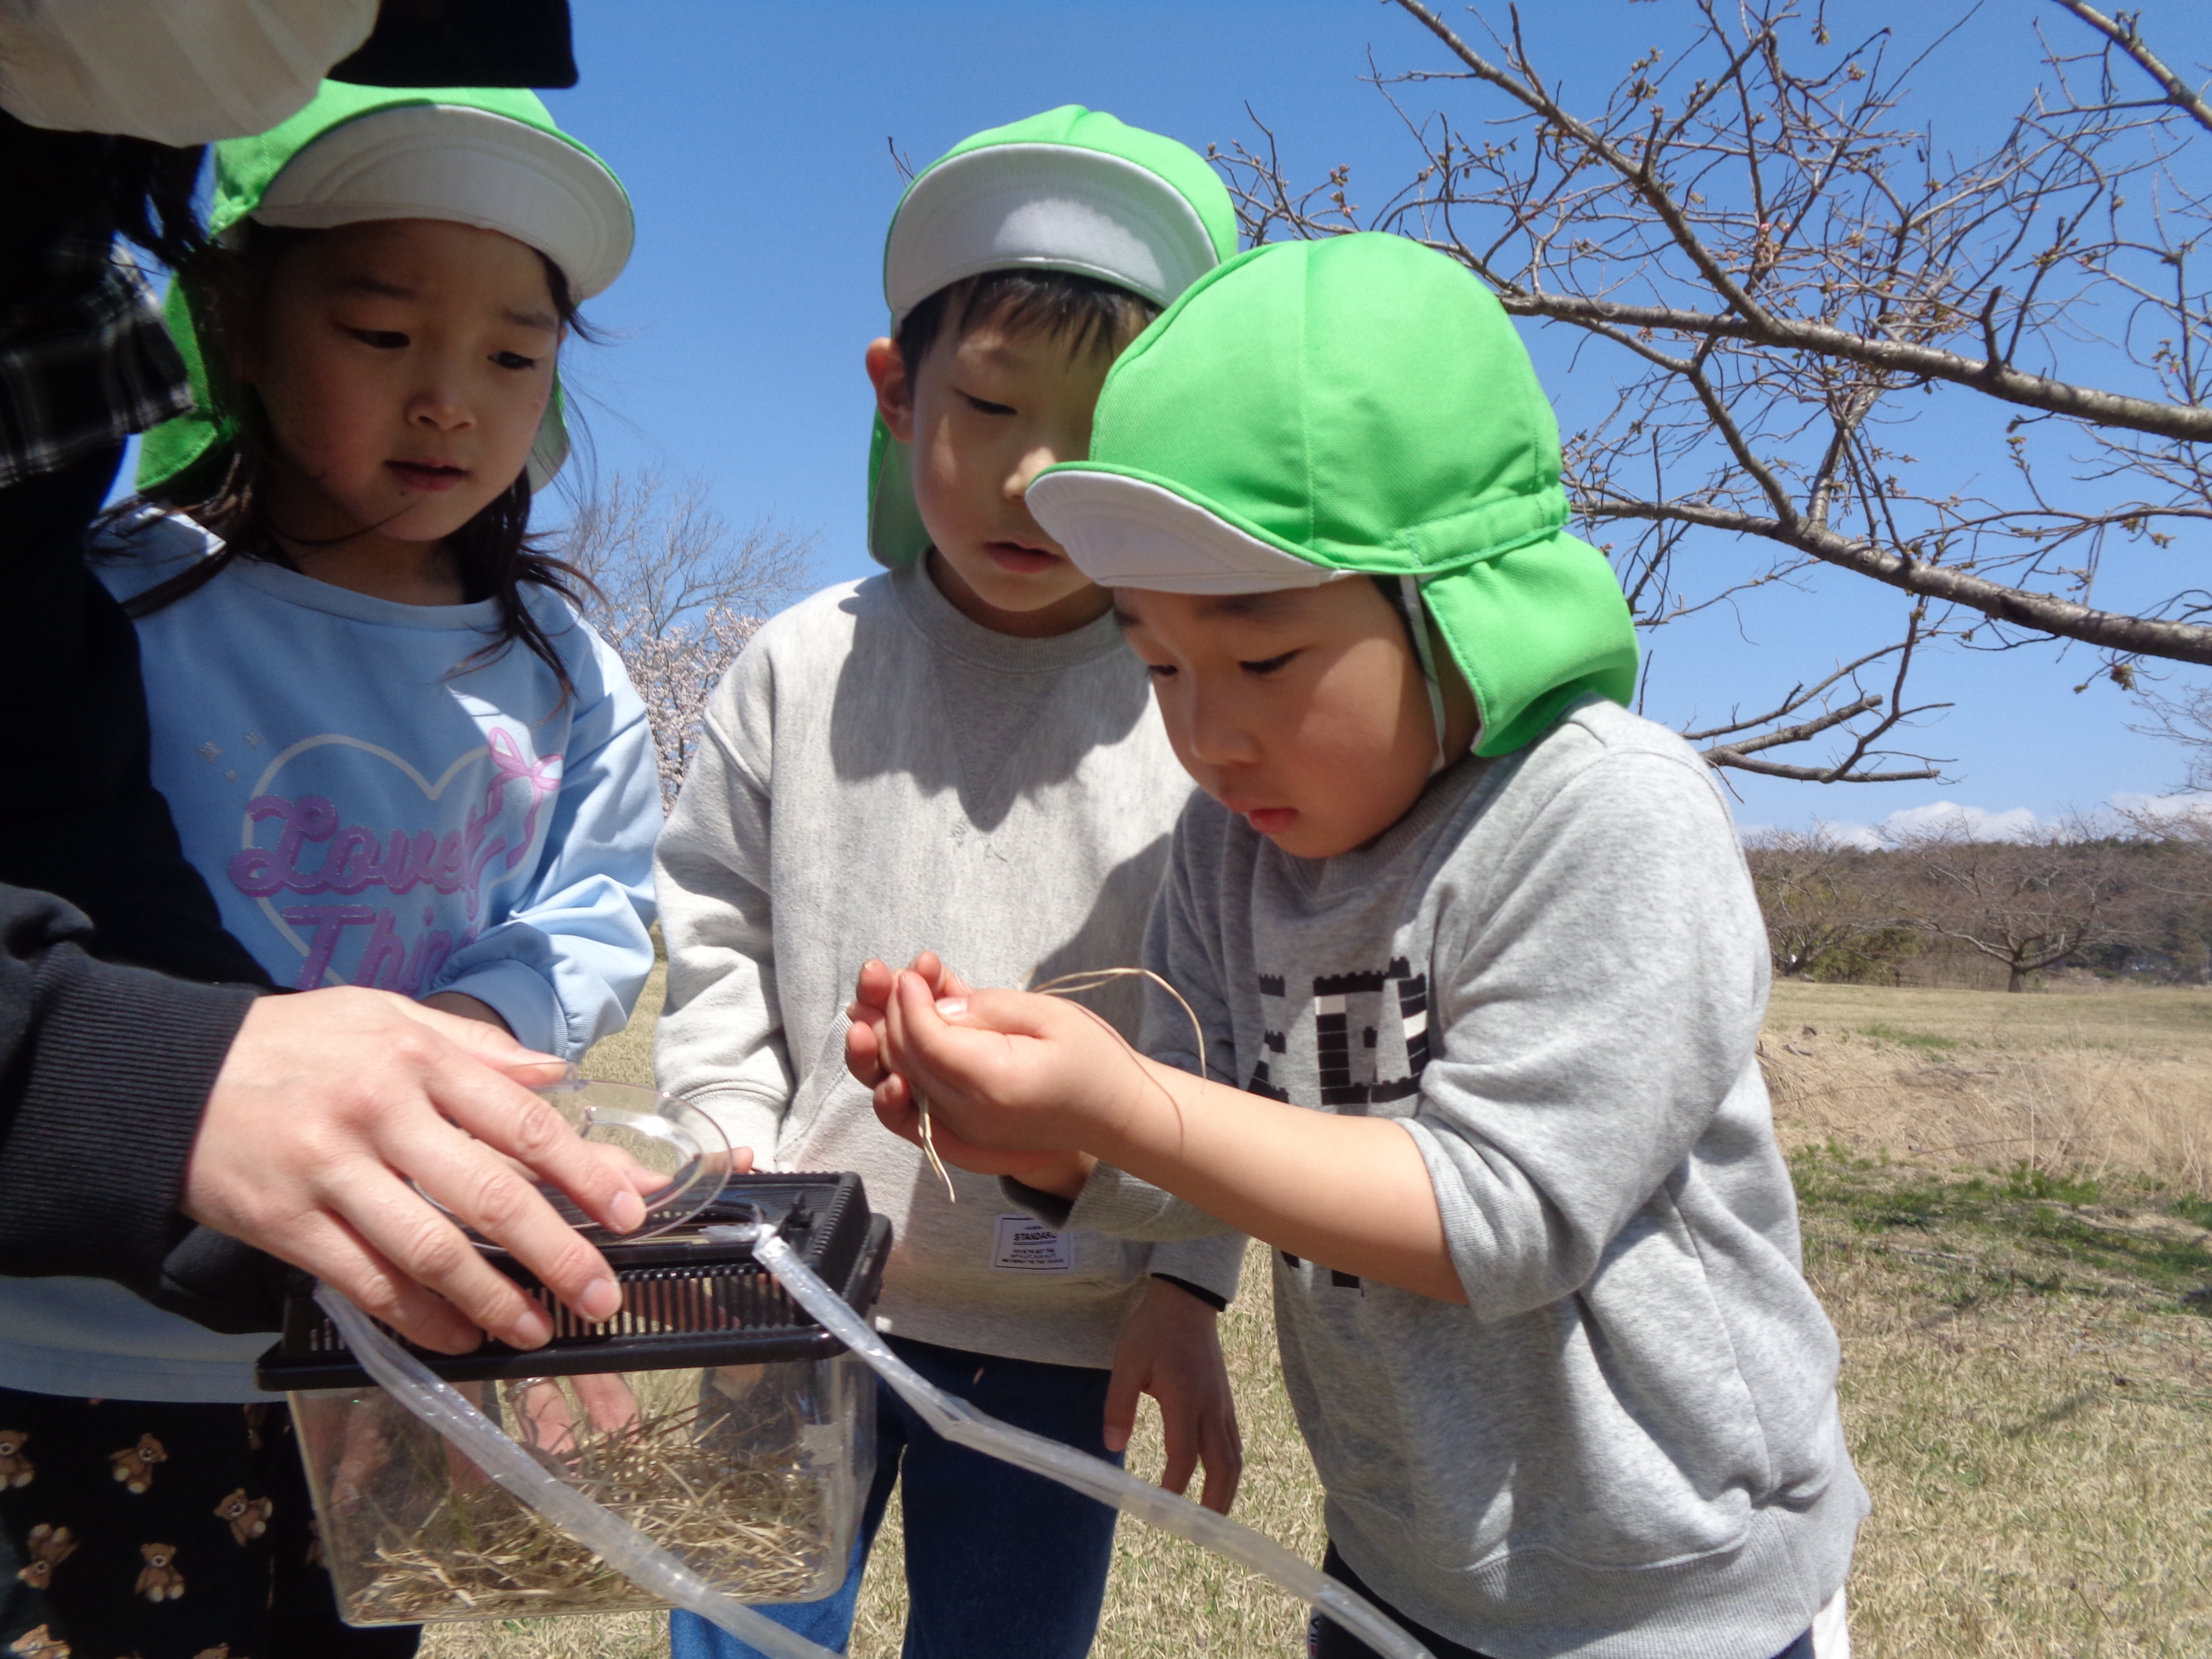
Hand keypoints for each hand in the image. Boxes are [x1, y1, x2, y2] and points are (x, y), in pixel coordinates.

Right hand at [186, 987, 648, 1353]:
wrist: (165, 1076)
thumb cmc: (293, 1043)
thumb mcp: (384, 1016)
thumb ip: (474, 1050)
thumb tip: (555, 1076)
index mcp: (416, 1056)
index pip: (521, 1120)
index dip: (583, 1172)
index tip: (631, 1211)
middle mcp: (380, 1111)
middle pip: (490, 1193)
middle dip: (557, 1252)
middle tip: (600, 1295)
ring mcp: (331, 1170)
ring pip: (431, 1249)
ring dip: (492, 1298)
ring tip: (536, 1330)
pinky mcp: (286, 1223)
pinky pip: (367, 1281)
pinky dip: (419, 1317)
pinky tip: (458, 1337)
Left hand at [847, 963, 1135, 1188]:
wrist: (1118, 1116)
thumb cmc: (1093, 1058)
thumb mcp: (1047, 1016)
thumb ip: (985, 1010)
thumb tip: (932, 1007)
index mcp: (993, 1085)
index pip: (925, 1041)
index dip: (908, 1000)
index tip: (912, 969)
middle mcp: (969, 1117)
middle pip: (903, 1062)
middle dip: (887, 1013)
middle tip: (888, 973)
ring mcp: (962, 1132)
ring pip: (898, 1085)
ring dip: (879, 1042)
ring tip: (873, 1003)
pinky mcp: (961, 1135)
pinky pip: (911, 1106)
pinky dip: (894, 1070)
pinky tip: (889, 1036)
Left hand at [1106, 1278, 1241, 1514]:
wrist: (1186, 1302)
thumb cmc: (1152, 1331)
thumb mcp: (1126, 1362)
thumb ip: (1119, 1404)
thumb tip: (1112, 1446)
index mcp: (1185, 1399)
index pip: (1183, 1456)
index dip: (1174, 1487)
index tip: (1162, 1511)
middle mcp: (1211, 1408)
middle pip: (1223, 1466)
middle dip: (1215, 1502)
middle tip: (1201, 1531)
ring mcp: (1223, 1405)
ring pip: (1234, 1456)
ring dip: (1226, 1489)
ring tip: (1213, 1517)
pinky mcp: (1225, 1401)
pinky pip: (1234, 1443)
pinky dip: (1229, 1468)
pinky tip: (1218, 1480)